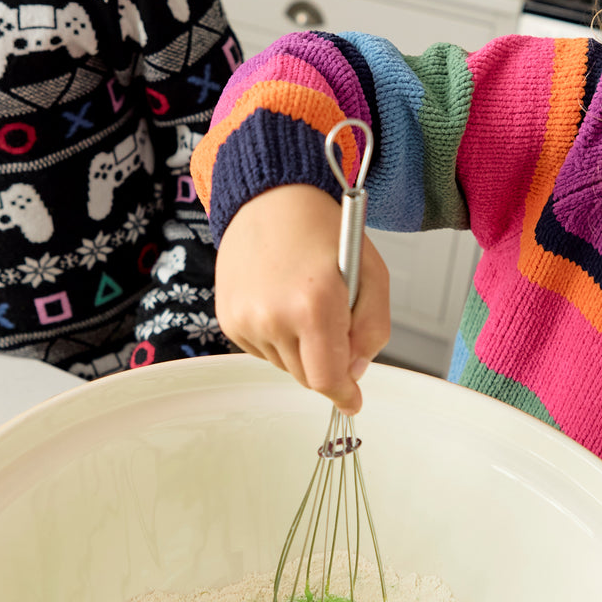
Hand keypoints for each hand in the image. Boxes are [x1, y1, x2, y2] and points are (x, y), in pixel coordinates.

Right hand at [214, 185, 390, 413]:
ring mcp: (246, 320)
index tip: (353, 402)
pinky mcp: (228, 319)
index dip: (343, 394)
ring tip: (304, 303)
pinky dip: (278, 337)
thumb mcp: (372, 276)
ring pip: (285, 365)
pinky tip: (282, 302)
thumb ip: (373, 330)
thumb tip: (354, 372)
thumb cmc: (324, 232)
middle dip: (326, 361)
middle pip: (307, 377)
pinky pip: (262, 350)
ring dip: (301, 349)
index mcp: (314, 305)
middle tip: (333, 320)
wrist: (271, 200)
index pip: (327, 378)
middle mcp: (274, 317)